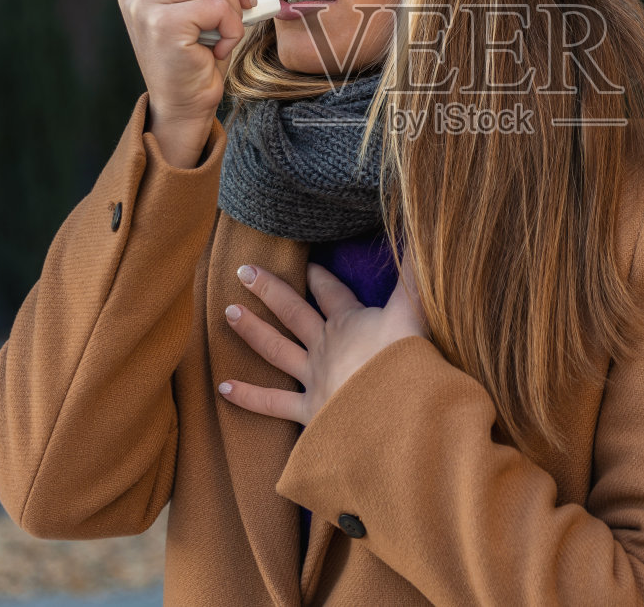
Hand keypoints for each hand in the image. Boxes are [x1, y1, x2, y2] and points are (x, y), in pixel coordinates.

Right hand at [118, 0, 255, 159]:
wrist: (186, 104)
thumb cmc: (197, 54)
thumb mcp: (197, 1)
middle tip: (243, 2)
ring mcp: (144, 5)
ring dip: (233, 9)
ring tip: (223, 33)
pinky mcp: (162, 24)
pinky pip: (218, 6)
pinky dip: (232, 27)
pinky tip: (219, 47)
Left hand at [219, 262, 428, 425]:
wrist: (394, 413)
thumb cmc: (404, 361)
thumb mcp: (414, 312)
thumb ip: (415, 277)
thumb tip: (420, 230)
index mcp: (350, 322)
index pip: (331, 292)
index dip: (320, 276)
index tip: (307, 263)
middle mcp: (325, 346)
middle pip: (292, 311)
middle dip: (270, 289)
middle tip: (243, 270)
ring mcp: (313, 377)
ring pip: (275, 349)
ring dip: (252, 330)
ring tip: (229, 312)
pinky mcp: (308, 411)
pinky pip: (271, 402)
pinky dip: (247, 396)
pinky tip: (223, 387)